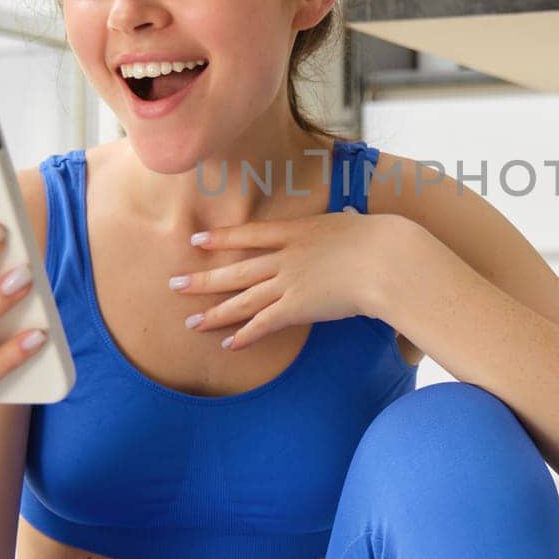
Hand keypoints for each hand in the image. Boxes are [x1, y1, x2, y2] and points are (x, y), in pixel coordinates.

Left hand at [171, 206, 406, 350]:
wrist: (384, 259)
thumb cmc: (380, 239)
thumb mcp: (356, 222)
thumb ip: (345, 222)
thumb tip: (353, 213)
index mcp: (298, 231)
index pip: (251, 234)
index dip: (222, 238)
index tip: (198, 240)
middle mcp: (286, 257)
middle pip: (236, 270)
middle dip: (203, 279)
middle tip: (174, 285)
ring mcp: (289, 283)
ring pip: (242, 300)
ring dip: (214, 313)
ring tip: (190, 323)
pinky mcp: (297, 308)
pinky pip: (264, 325)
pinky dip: (244, 336)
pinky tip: (228, 344)